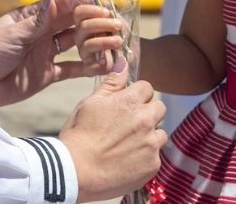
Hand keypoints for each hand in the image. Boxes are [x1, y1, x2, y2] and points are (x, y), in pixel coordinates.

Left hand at [0, 0, 110, 110]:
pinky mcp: (48, 74)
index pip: (63, 7)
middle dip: (93, 23)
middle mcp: (43, 33)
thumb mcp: (13, 35)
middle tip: (113, 24)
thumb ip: (38, 22)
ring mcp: (46, 53)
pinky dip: (87, 67)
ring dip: (94, 43)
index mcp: (33, 18)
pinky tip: (103, 65)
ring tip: (113, 43)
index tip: (100, 6)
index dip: (82, 5)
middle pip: (73, 24)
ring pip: (76, 45)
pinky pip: (72, 69)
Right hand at [59, 61, 166, 201]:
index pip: (147, 88)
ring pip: (160, 134)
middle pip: (159, 108)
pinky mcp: (152, 165)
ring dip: (149, 136)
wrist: (75, 172)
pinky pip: (155, 157)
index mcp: (130, 102)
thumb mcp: (90, 104)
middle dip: (147, 113)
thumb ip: (111, 84)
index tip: (127, 104)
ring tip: (127, 146)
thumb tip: (123, 62)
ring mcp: (151, 144)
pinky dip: (145, 158)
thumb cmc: (79, 135)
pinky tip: (127, 161)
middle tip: (128, 125)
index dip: (137, 94)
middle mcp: (145, 120)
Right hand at [73, 3, 126, 71]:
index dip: (91, 10)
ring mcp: (84, 52)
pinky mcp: (88, 68)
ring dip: (104, 41)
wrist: (131, 57)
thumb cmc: (122, 37)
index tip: (107, 12)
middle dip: (101, 24)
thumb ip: (113, 16)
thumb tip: (110, 11)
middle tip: (117, 25)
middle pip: (83, 26)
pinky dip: (99, 65)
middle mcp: (81, 36)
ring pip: (88, 44)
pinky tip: (108, 62)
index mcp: (86, 22)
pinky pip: (89, 67)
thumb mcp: (119, 23)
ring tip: (119, 41)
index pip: (79, 13)